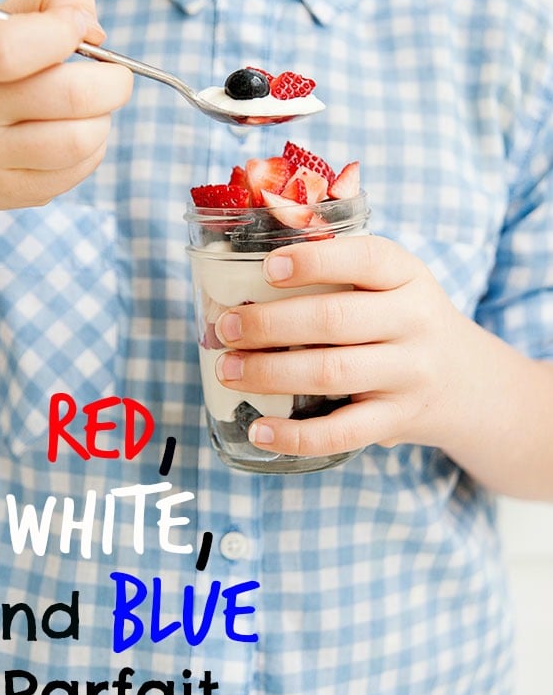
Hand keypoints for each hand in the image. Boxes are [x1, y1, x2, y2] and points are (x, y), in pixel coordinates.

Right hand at [0, 0, 132, 223]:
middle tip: (115, 77)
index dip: (62, 30)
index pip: (8, 48)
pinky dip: (94, 146)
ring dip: (103, 118)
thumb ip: (52, 2)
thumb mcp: (0, 25)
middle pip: (70, 96)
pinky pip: (81, 167)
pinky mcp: (15, 191)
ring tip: (91, 108)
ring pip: (82, 138)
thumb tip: (94, 30)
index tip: (78, 29)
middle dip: (113, 81)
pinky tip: (73, 134)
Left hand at [213, 234, 468, 456]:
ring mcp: (409, 374)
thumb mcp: (393, 282)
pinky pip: (342, 433)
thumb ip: (340, 272)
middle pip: (334, 319)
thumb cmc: (404, 320)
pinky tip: (259, 430)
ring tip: (228, 369)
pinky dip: (295, 435)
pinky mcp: (398, 420)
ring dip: (269, 372)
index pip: (364, 258)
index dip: (314, 261)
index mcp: (407, 275)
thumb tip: (244, 274)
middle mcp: (414, 321)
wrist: (468, 381)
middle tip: (226, 327)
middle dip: (270, 323)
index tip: (269, 268)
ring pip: (331, 372)